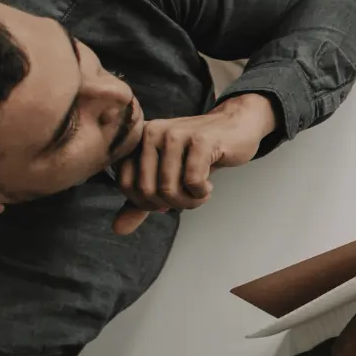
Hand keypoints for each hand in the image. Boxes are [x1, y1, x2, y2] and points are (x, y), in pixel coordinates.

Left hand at [112, 93, 276, 234]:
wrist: (236, 126)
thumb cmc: (200, 152)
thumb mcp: (168, 175)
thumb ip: (142, 200)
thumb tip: (119, 229)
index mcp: (139, 139)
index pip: (126, 184)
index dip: (146, 202)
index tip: (166, 199)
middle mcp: (152, 133)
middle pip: (147, 189)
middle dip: (170, 204)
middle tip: (187, 200)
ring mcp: (176, 134)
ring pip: (169, 187)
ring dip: (188, 202)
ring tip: (200, 195)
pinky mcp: (201, 140)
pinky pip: (193, 181)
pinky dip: (201, 193)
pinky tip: (208, 187)